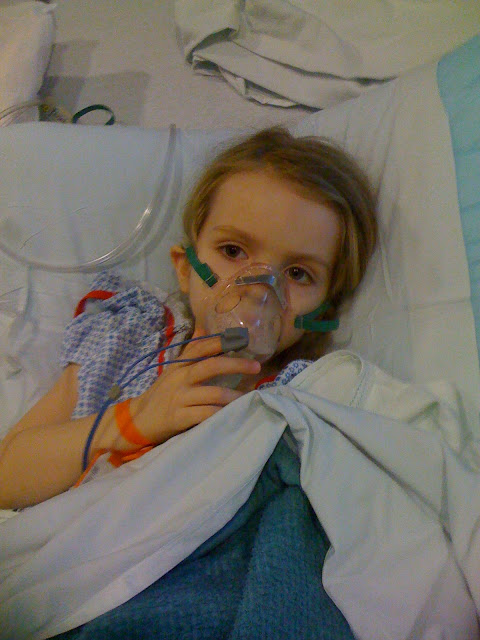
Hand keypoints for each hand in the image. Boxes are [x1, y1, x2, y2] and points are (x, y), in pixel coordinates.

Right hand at [131, 328, 260, 443]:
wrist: (138, 420)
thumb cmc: (161, 393)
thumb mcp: (173, 369)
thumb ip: (190, 350)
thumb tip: (203, 327)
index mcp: (180, 364)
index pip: (201, 347)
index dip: (222, 342)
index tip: (243, 339)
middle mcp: (180, 378)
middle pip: (211, 366)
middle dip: (236, 365)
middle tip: (256, 367)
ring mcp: (179, 398)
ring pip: (212, 393)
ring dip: (233, 396)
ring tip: (248, 397)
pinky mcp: (179, 418)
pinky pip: (205, 414)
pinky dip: (221, 414)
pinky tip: (232, 414)